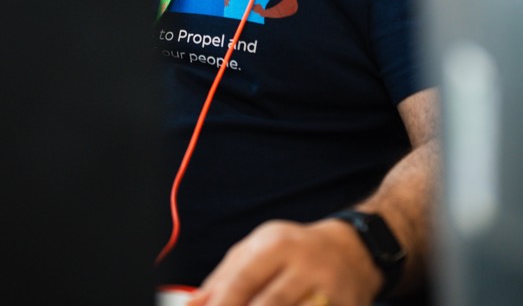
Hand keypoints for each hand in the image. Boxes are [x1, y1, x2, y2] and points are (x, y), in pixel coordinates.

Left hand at [187, 218, 383, 305]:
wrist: (352, 251)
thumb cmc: (295, 251)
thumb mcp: (260, 247)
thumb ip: (226, 274)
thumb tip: (193, 303)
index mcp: (277, 245)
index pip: (243, 279)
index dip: (222, 304)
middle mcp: (304, 265)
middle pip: (268, 304)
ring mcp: (328, 291)